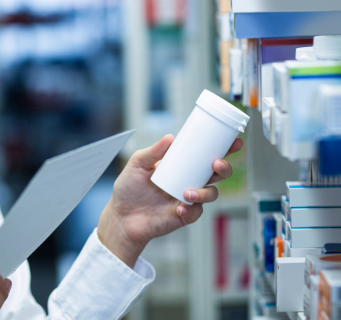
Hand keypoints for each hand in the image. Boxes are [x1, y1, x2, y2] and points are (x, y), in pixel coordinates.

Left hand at [97, 134, 241, 267]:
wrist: (121, 216)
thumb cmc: (129, 188)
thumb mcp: (137, 165)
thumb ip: (152, 152)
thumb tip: (169, 138)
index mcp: (180, 166)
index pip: (204, 155)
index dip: (222, 149)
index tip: (233, 142)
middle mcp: (188, 181)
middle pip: (217, 174)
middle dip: (224, 168)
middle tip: (216, 164)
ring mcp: (188, 199)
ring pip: (211, 194)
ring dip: (205, 192)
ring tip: (187, 193)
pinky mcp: (184, 216)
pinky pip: (196, 213)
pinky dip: (190, 210)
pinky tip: (179, 209)